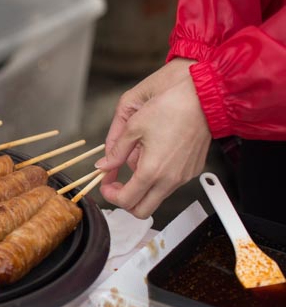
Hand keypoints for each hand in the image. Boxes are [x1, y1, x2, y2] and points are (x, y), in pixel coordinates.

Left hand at [95, 59, 211, 217]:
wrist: (202, 96)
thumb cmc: (169, 106)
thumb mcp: (132, 127)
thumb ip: (115, 152)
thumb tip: (104, 166)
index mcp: (153, 171)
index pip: (126, 201)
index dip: (110, 195)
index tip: (105, 183)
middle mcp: (171, 179)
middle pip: (143, 210)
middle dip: (125, 200)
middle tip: (117, 183)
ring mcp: (184, 176)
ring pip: (157, 196)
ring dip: (141, 186)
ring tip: (137, 157)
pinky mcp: (193, 169)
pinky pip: (170, 183)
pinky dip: (157, 176)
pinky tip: (154, 154)